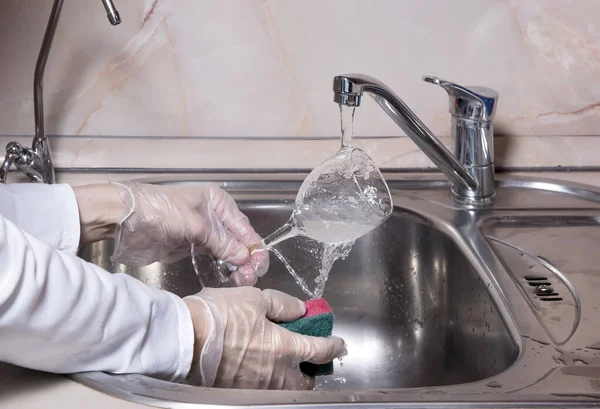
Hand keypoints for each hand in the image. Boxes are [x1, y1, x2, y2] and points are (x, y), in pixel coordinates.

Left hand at [110, 181, 267, 285]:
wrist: (125, 220)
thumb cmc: (162, 212)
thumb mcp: (196, 226)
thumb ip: (222, 243)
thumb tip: (244, 258)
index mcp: (217, 202)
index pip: (243, 226)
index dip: (253, 246)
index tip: (259, 264)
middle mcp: (214, 215)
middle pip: (237, 239)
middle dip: (246, 257)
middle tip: (250, 277)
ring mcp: (203, 231)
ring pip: (227, 249)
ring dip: (236, 264)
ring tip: (243, 280)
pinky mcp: (191, 245)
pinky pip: (213, 256)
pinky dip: (223, 265)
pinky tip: (230, 276)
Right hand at [183, 287, 346, 389]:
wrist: (184, 339)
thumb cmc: (220, 315)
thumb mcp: (254, 298)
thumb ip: (282, 305)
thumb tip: (300, 309)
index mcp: (285, 348)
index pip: (319, 350)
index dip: (333, 346)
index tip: (340, 344)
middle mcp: (276, 374)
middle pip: (305, 382)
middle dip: (311, 373)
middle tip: (308, 360)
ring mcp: (257, 386)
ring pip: (284, 389)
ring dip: (289, 379)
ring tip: (282, 364)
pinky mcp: (238, 391)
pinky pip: (262, 389)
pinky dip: (267, 381)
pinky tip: (257, 368)